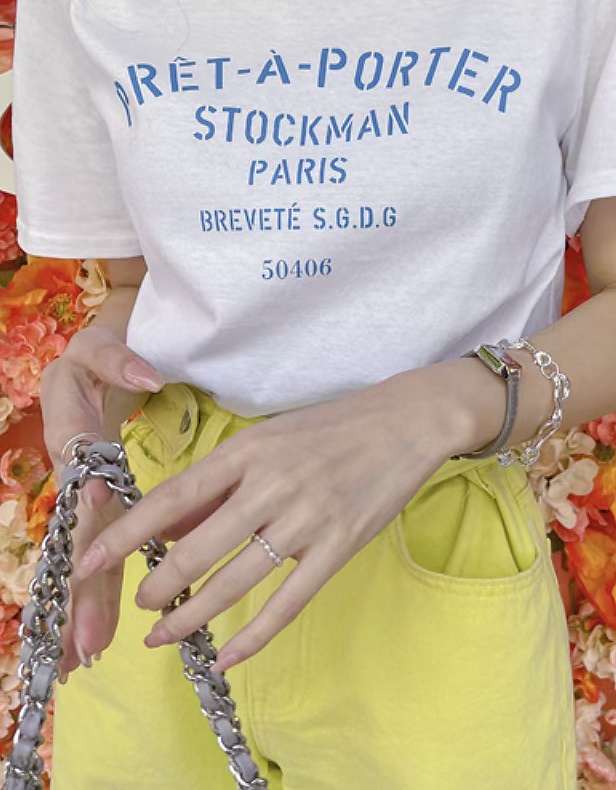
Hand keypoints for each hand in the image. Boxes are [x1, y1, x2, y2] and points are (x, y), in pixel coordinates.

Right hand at [39, 325, 165, 678]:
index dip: (91, 513)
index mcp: (78, 441)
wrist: (91, 364)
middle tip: (89, 643)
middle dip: (84, 591)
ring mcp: (82, 498)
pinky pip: (96, 555)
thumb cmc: (97, 357)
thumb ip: (118, 361)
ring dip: (83, 606)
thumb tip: (149, 379)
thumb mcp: (101, 348)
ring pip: (85, 556)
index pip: (86, 483)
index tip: (96, 545)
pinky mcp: (96, 510)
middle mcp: (75, 478)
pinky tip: (91, 638)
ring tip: (81, 658)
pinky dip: (91, 596)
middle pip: (82, 538)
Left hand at [71, 362, 479, 672]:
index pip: (173, 497)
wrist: (406, 421)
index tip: (91, 560)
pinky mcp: (339, 545)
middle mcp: (271, 484)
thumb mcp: (267, 440)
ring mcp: (307, 517)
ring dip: (192, 614)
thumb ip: (218, 483)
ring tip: (164, 635)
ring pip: (236, 580)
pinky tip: (228, 655)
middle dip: (158, 585)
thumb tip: (166, 523)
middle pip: (197, 548)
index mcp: (247, 451)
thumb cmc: (331, 428)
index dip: (127, 533)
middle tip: (140, 606)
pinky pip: (288, 600)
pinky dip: (254, 633)